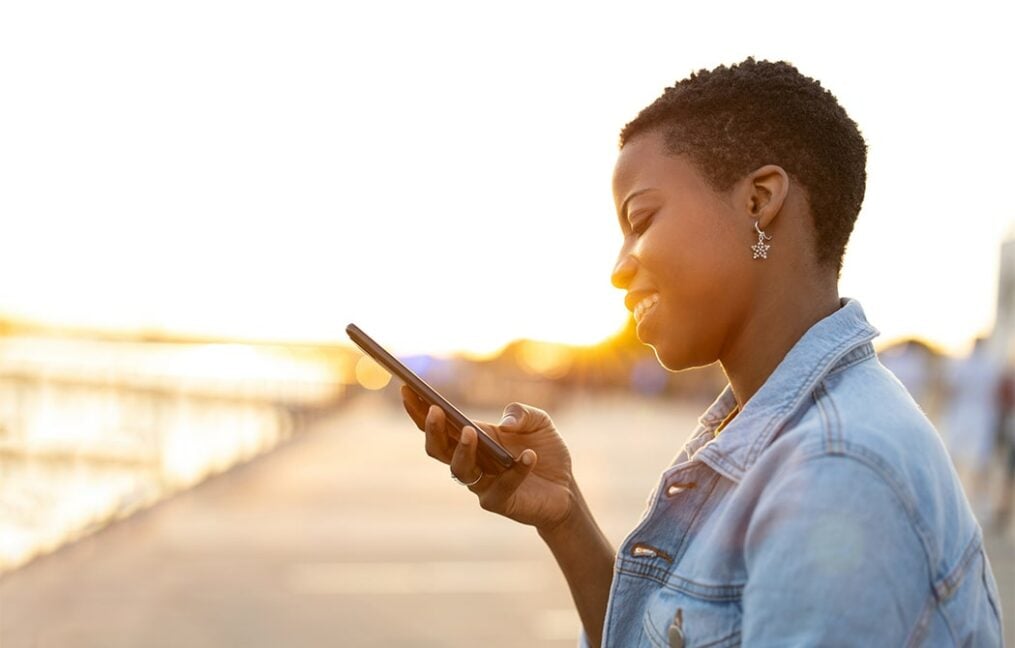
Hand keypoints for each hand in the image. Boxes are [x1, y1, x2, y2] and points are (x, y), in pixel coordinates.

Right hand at [401, 385, 575, 529]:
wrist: (565, 488)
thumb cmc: (545, 450)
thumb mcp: (539, 421)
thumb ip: (522, 413)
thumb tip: (505, 424)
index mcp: (473, 437)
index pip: (440, 424)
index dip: (419, 409)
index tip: (407, 389)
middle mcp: (471, 461)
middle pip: (438, 448)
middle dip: (433, 430)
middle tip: (435, 411)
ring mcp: (482, 484)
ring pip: (460, 470)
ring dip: (463, 450)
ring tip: (471, 431)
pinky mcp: (500, 501)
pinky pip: (502, 486)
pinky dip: (516, 470)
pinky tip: (529, 456)